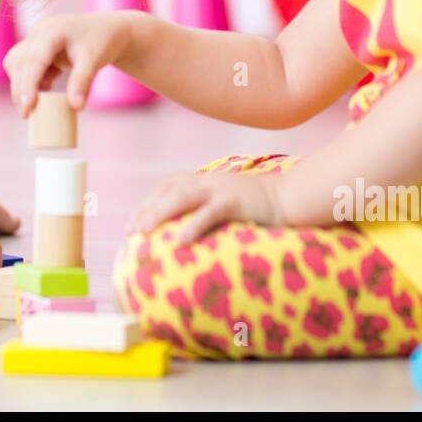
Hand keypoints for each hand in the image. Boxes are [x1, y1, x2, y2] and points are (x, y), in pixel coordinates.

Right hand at [3, 12, 133, 115]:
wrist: (107, 30)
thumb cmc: (102, 42)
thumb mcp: (94, 61)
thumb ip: (82, 82)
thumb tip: (75, 107)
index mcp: (53, 31)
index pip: (33, 60)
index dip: (27, 85)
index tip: (26, 109)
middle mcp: (39, 31)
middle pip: (20, 63)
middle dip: (21, 90)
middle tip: (27, 114)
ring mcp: (35, 37)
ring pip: (16, 63)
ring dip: (23, 83)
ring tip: (41, 96)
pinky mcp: (35, 45)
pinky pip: (22, 64)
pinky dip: (30, 79)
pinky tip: (48, 83)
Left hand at [126, 172, 285, 244]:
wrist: (291, 197)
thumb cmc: (258, 208)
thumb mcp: (227, 204)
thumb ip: (207, 211)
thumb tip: (186, 239)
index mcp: (204, 180)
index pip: (167, 186)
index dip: (148, 202)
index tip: (133, 223)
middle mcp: (208, 180)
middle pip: (169, 190)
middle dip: (147, 209)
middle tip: (130, 231)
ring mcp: (220, 189)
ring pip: (183, 197)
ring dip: (160, 213)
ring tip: (143, 232)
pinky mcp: (235, 200)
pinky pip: (210, 212)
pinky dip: (194, 224)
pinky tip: (182, 241)